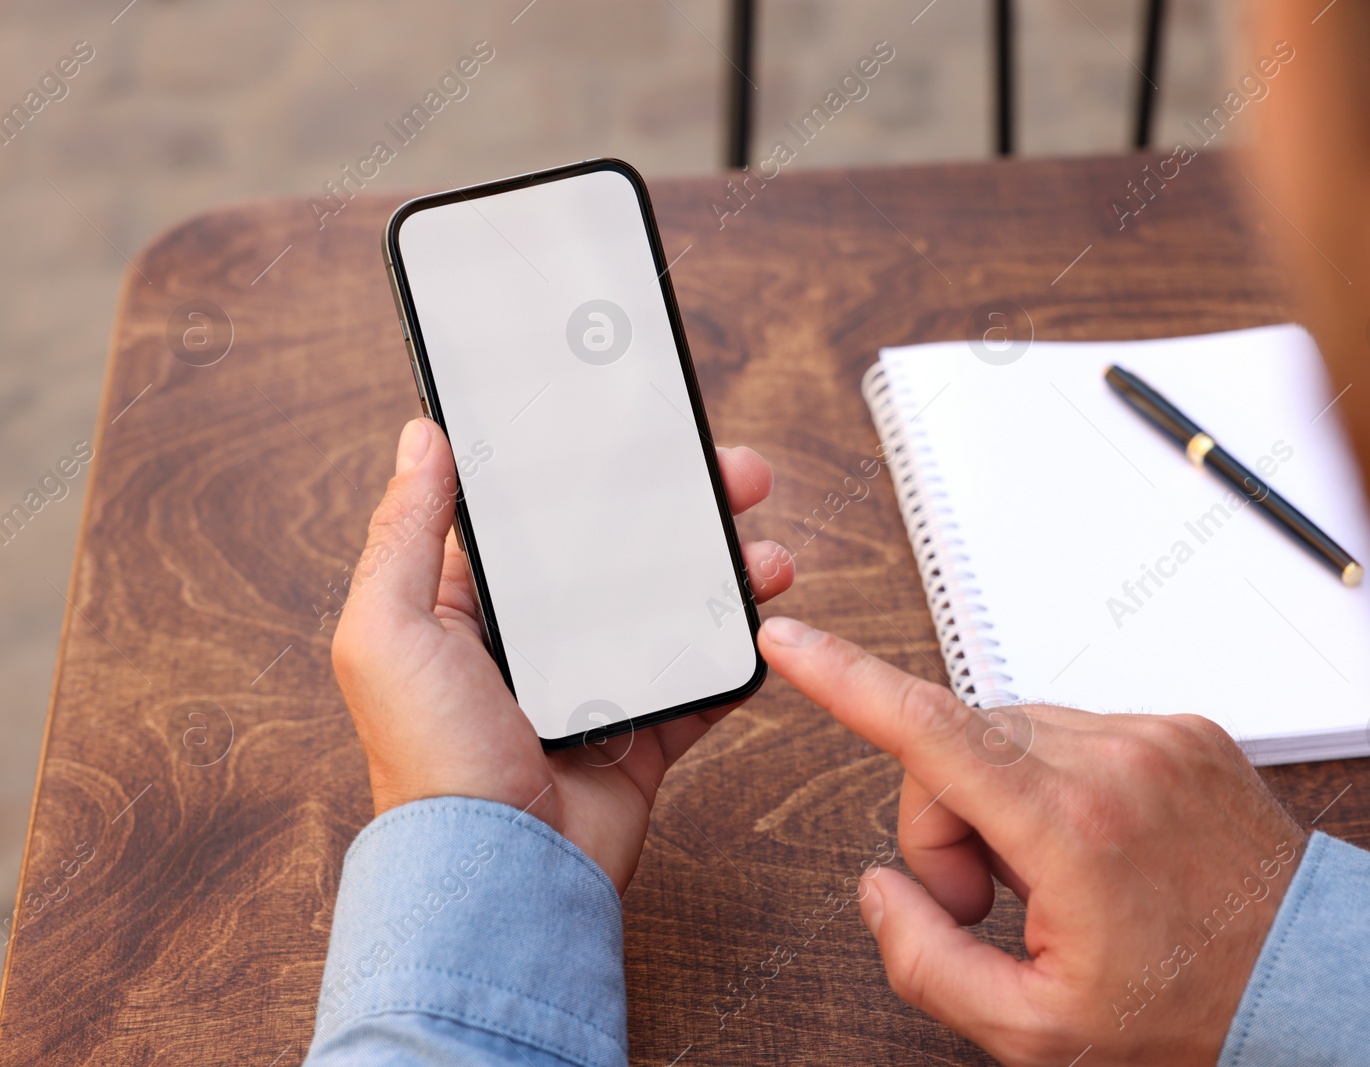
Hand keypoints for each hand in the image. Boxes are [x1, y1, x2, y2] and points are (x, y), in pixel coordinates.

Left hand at [332, 418, 793, 891]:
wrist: (500, 879)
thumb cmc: (429, 763)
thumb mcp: (386, 632)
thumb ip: (405, 533)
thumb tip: (420, 438)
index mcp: (471, 607)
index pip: (541, 517)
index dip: (590, 469)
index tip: (639, 430)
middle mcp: (536, 641)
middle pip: (623, 550)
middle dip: (683, 507)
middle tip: (736, 474)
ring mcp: (595, 686)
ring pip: (672, 605)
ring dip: (724, 570)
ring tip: (766, 552)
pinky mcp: (642, 733)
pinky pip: (700, 680)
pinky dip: (735, 652)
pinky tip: (762, 619)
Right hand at [758, 616, 1306, 1066]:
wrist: (1318, 982)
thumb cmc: (1194, 1009)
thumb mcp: (1037, 1032)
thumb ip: (928, 962)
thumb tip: (884, 889)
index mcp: (1074, 828)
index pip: (928, 728)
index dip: (842, 679)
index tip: (788, 639)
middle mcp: (1116, 760)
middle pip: (955, 745)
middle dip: (945, 822)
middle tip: (990, 903)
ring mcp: (1154, 735)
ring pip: (1009, 735)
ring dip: (1003, 802)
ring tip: (1056, 880)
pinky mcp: (1181, 727)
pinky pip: (1073, 733)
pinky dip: (1058, 785)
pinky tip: (1098, 848)